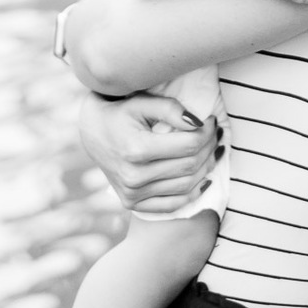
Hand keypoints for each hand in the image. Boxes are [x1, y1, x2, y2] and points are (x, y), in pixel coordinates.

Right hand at [78, 90, 219, 215]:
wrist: (91, 131)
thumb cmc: (119, 112)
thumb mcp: (141, 102)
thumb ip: (170, 109)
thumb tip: (200, 123)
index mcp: (136, 149)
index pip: (188, 145)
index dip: (207, 133)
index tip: (212, 120)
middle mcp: (133, 176)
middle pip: (189, 165)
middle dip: (209, 147)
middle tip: (216, 133)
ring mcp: (132, 193)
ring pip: (186, 186)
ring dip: (206, 168)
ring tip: (214, 151)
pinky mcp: (131, 203)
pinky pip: (172, 205)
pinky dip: (193, 194)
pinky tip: (204, 179)